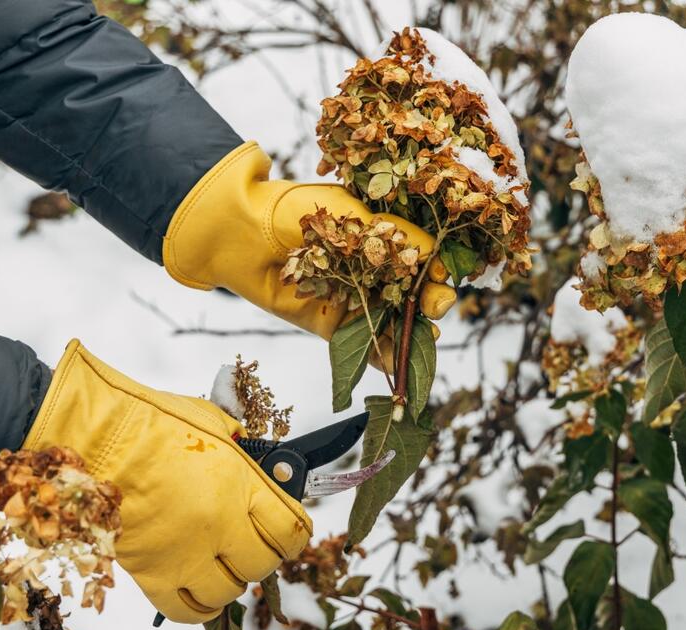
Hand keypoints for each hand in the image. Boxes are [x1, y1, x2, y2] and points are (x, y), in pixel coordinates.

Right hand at [23, 340, 310, 622]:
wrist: (92, 438)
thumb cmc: (150, 421)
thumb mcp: (213, 423)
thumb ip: (243, 450)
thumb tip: (263, 465)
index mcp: (241, 485)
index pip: (291, 530)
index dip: (295, 533)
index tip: (290, 531)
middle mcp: (219, 525)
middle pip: (262, 565)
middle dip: (262, 556)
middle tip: (251, 543)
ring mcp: (185, 553)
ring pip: (228, 593)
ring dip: (230, 581)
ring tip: (222, 563)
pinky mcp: (150, 573)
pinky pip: (186, 611)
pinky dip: (197, 605)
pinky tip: (198, 586)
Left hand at [162, 142, 456, 339]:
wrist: (242, 232)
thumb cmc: (295, 210)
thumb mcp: (350, 213)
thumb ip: (389, 236)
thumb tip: (433, 257)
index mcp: (380, 239)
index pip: (420, 259)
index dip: (435, 271)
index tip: (443, 277)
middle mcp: (372, 273)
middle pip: (412, 295)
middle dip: (428, 304)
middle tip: (437, 308)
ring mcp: (355, 301)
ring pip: (393, 324)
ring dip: (412, 336)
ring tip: (425, 342)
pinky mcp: (333, 327)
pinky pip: (364, 347)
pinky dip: (382, 358)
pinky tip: (398, 363)